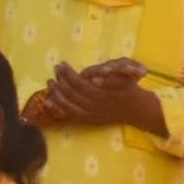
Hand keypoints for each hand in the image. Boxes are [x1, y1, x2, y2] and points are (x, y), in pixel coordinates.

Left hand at [38, 60, 164, 135]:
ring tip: (50, 82)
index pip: (79, 84)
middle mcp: (93, 107)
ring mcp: (89, 115)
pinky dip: (56, 108)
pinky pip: (68, 115)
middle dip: (60, 80)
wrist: (137, 111)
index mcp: (102, 96)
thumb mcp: (127, 82)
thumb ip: (111, 80)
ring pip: (67, 105)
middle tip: (55, 69)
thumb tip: (94, 78)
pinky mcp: (87, 120)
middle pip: (70, 93)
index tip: (61, 64)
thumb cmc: (132, 92)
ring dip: (55, 93)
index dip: (68, 74)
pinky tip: (47, 101)